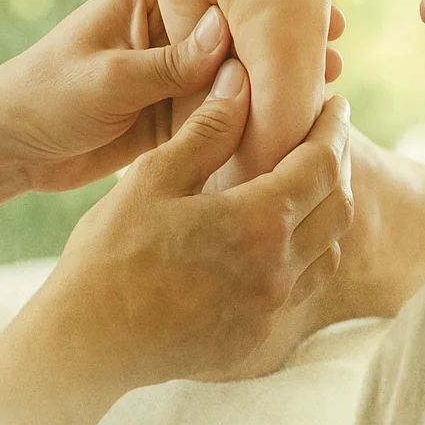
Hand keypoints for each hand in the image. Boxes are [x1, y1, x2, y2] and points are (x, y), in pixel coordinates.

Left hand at [0, 0, 346, 194]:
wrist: (7, 147)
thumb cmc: (42, 96)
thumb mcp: (107, 77)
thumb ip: (169, 62)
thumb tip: (229, 37)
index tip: (315, 12)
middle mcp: (175, 23)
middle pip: (243, 25)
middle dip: (287, 36)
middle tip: (335, 48)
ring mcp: (181, 66)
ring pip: (243, 68)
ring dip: (281, 76)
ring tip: (327, 86)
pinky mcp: (182, 107)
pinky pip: (229, 107)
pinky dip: (260, 111)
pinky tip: (297, 118)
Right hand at [30, 65, 354, 387]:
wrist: (85, 345)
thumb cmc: (110, 255)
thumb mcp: (153, 179)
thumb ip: (207, 130)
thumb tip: (241, 79)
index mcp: (259, 223)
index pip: (322, 163)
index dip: (334, 128)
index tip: (335, 104)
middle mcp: (279, 269)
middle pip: (338, 205)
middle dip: (338, 163)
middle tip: (328, 134)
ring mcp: (273, 307)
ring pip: (330, 248)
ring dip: (330, 209)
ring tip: (312, 180)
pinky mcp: (261, 335)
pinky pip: (307, 285)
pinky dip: (312, 251)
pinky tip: (289, 234)